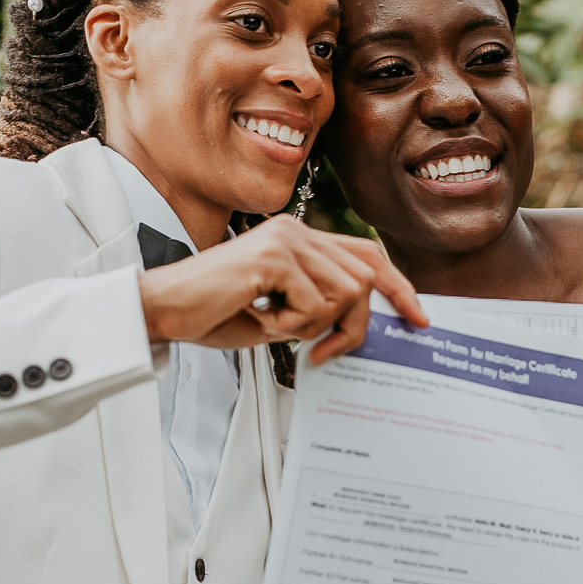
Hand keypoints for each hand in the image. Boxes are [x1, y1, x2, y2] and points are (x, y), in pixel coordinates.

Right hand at [137, 216, 425, 364]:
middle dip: (353, 326)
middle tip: (322, 352)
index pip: (367, 255)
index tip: (418, 318)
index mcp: (299, 238)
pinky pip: (314, 305)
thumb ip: (317, 309)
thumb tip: (357, 326)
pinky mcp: (274, 257)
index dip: (399, 287)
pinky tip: (258, 316)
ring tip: (273, 323)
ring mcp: (286, 240)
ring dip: (313, 326)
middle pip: (365, 281)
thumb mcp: (279, 314)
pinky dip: (290, 326)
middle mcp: (296, 231)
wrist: (164, 310)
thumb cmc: (212, 313)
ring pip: (345, 294)